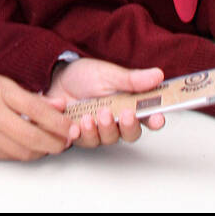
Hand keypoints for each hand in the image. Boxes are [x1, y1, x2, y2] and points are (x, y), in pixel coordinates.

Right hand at [0, 68, 75, 159]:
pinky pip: (9, 157)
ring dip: (42, 151)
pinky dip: (24, 154)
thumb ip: (31, 96)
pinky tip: (31, 147)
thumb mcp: (3, 82)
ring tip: (52, 144)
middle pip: (32, 138)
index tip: (72, 126)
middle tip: (67, 140)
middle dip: (56, 142)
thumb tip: (59, 107)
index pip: (37, 110)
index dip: (59, 121)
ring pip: (23, 152)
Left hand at [48, 58, 166, 145]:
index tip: (158, 118)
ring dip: (102, 129)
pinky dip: (81, 133)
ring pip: (108, 139)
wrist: (57, 78)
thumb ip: (131, 80)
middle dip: (127, 126)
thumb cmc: (84, 76)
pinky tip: (77, 123)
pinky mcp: (81, 136)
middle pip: (131, 134)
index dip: (155, 120)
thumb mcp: (108, 74)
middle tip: (121, 115)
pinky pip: (85, 141)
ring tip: (92, 116)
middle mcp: (116, 121)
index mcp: (128, 105)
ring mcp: (99, 130)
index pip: (148, 117)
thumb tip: (157, 75)